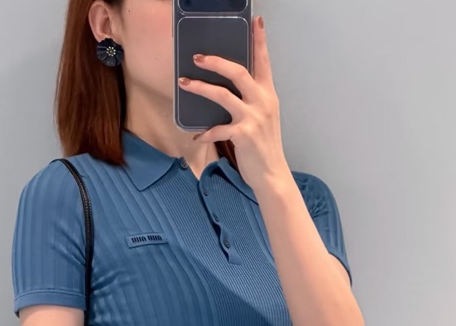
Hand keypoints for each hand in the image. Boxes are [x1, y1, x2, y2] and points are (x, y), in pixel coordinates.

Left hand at [177, 15, 289, 192]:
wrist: (271, 174)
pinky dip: (205, 132)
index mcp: (269, 95)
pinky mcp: (242, 135)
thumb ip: (251, 101)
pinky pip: (217, 128)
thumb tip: (229, 90)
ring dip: (200, 88)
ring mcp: (253, 118)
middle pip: (238, 72)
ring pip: (222, 95)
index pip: (263, 62)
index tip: (255, 21)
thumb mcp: (263, 118)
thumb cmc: (264, 147)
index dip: (259, 41)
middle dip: (215, 62)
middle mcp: (263, 102)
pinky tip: (197, 136)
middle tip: (197, 57)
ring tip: (184, 83)